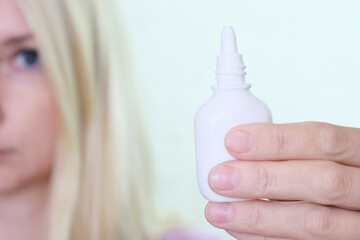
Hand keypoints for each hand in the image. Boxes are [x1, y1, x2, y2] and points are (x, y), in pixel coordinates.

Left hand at [205, 122, 359, 239]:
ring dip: (259, 216)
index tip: (234, 140)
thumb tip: (236, 150)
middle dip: (265, 178)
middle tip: (220, 178)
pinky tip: (239, 229)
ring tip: (219, 211)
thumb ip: (292, 153)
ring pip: (316, 223)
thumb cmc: (334, 175)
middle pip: (322, 182)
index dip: (278, 140)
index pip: (325, 140)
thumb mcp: (326, 156)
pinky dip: (267, 237)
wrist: (356, 209)